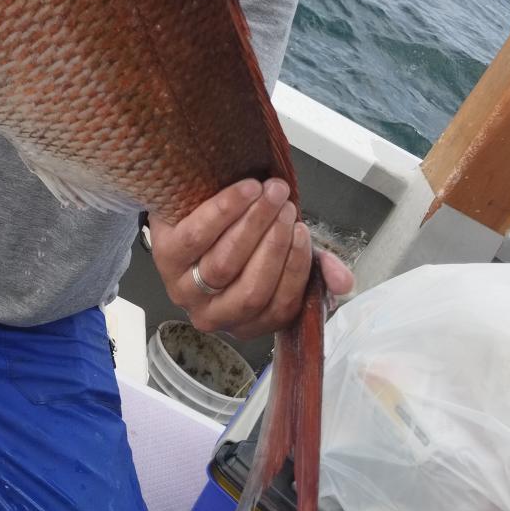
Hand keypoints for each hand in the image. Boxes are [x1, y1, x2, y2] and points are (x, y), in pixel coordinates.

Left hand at [149, 178, 353, 340]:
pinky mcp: (163, 256)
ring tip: (270, 192)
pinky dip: (226, 209)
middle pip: (251, 287)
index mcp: (248, 321)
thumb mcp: (281, 252)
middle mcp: (213, 316)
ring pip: (225, 263)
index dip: (295, 269)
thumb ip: (314, 266)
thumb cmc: (240, 236)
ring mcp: (184, 289)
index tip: (303, 231)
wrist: (191, 209)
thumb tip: (346, 283)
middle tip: (287, 204)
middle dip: (275, 242)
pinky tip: (245, 189)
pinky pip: (197, 236)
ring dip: (253, 224)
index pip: (280, 306)